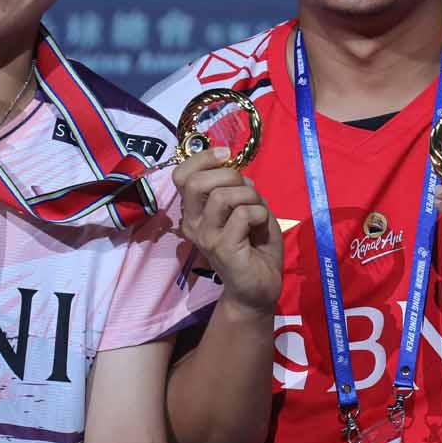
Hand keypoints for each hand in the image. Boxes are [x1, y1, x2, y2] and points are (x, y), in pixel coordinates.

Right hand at [172, 147, 281, 313]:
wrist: (259, 287)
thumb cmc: (253, 245)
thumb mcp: (245, 207)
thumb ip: (236, 188)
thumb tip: (235, 170)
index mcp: (194, 211)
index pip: (181, 175)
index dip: (203, 158)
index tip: (226, 155)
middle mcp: (192, 223)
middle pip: (196, 182)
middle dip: (230, 176)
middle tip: (248, 191)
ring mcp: (205, 237)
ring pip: (223, 196)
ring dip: (250, 197)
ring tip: (257, 213)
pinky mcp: (222, 249)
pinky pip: (242, 214)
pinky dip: (259, 214)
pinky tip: (260, 228)